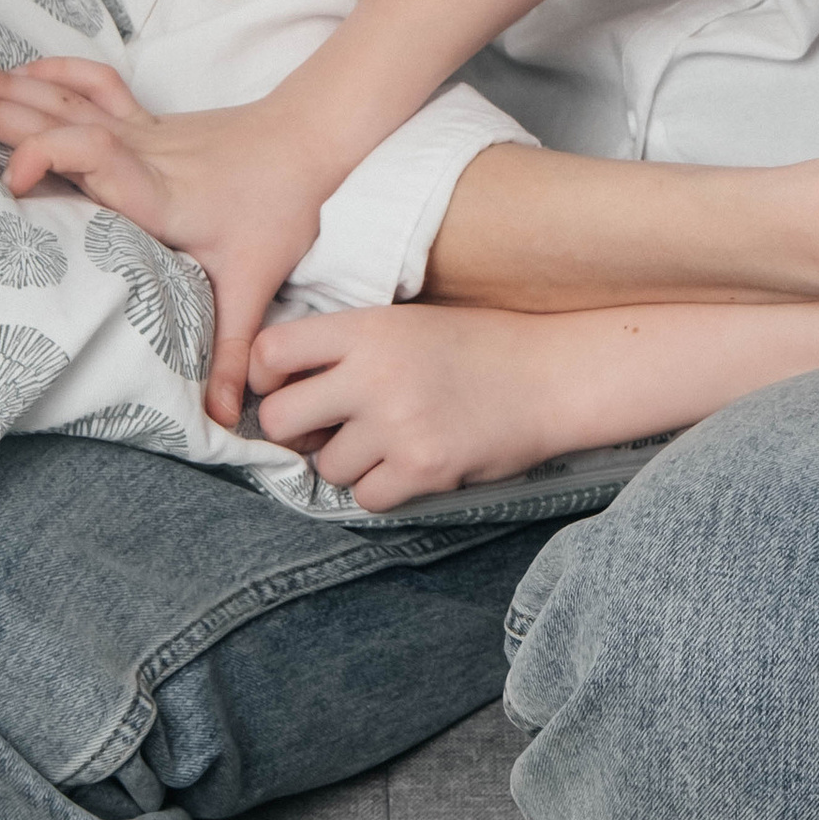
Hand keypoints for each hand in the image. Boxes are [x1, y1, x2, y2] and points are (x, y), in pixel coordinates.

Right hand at [0, 54, 330, 435]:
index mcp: (155, 193)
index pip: (96, 159)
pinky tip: (15, 71)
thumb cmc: (279, 209)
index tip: (10, 181)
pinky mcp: (141, 122)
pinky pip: (88, 88)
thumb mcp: (253, 284)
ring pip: (61, 100)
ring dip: (2, 87)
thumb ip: (230, 351)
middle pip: (57, 121)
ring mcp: (136, 131)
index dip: (48, 157)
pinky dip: (50, 74)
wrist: (308, 140)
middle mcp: (137, 154)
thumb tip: (219, 421)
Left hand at [249, 303, 569, 511]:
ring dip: (348, 462)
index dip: (266, 376)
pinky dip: (382, 488)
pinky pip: (365, 497)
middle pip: (280, 420)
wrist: (552, 375)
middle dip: (298, 431)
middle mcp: (375, 374)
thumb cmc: (479, 345)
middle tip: (329, 426)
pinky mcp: (423, 468)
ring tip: (388, 440)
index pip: (270, 352)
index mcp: (367, 328)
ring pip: (325, 466)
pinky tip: (411, 463)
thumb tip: (281, 388)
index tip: (286, 386)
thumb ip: (347, 346)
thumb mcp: (407, 321)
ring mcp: (398, 424)